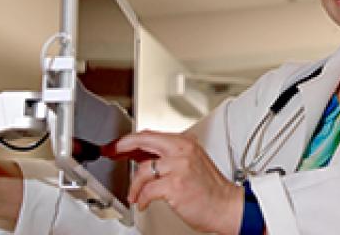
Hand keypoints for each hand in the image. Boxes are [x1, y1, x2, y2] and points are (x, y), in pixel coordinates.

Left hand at [114, 130, 242, 234]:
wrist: (227, 206)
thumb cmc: (211, 189)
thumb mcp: (192, 163)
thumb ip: (170, 156)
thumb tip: (145, 158)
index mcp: (185, 143)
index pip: (151, 134)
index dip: (130, 139)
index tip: (118, 144)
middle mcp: (182, 151)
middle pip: (143, 140)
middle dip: (122, 146)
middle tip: (112, 152)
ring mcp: (178, 167)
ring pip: (143, 170)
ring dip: (134, 186)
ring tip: (135, 195)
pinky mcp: (175, 185)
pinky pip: (147, 190)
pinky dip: (142, 198)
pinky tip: (143, 202)